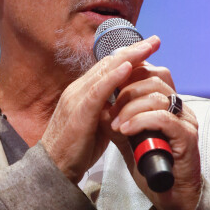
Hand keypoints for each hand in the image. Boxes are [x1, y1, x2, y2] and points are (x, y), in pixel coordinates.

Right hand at [41, 36, 160, 183]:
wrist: (55, 168)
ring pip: (104, 72)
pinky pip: (97, 91)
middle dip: (133, 50)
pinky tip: (128, 67)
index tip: (148, 49)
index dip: (128, 56)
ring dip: (128, 57)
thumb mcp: (96, 125)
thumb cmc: (75, 149)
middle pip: (108, 64)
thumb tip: (125, 104)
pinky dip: (113, 77)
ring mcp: (76, 99)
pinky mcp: (79, 112)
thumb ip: (108, 111)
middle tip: (155, 41)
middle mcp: (78, 90)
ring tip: (147, 47)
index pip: (107, 68)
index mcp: (82, 92)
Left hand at [106, 63, 201, 209]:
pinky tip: (126, 130)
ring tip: (116, 125)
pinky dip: (141, 121)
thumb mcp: (128, 140)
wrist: (169, 195)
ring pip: (157, 96)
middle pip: (153, 79)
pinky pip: (163, 118)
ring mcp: (185, 120)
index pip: (150, 73)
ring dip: (130, 108)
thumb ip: (118, 122)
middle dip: (125, 92)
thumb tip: (101, 106)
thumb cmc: (150, 167)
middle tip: (109, 111)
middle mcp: (179, 107)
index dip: (127, 75)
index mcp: (167, 103)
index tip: (107, 88)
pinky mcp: (187, 135)